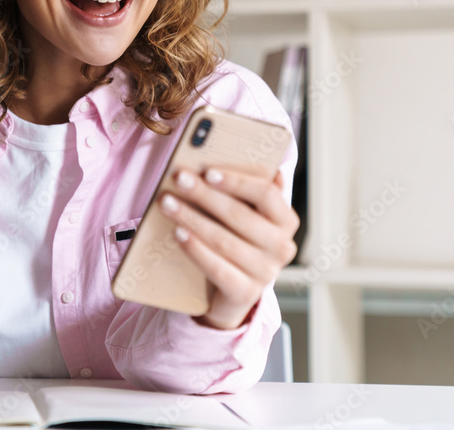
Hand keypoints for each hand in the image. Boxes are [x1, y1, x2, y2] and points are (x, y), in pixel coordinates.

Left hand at [161, 167, 298, 329]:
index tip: (208, 171)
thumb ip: (244, 188)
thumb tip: (232, 161)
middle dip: (205, 195)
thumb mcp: (244, 212)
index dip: (237, 181)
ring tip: (168, 203)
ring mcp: (265, 272)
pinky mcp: (246, 293)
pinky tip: (178, 234)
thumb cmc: (236, 238)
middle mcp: (281, 246)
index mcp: (285, 220)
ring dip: (192, 218)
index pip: (267, 194)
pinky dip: (196, 249)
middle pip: (240, 215)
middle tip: (179, 179)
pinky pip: (218, 269)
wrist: (233, 289)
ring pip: (224, 241)